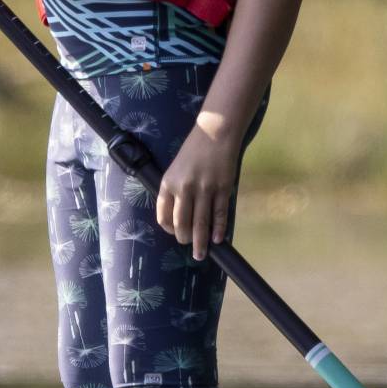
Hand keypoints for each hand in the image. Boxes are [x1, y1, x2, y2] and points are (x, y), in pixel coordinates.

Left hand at [154, 117, 240, 260]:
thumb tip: (177, 218)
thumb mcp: (175, 169)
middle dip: (185, 239)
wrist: (215, 133)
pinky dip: (219, 229)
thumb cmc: (193, 152)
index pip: (163, 216)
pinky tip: (217, 239)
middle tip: (190, 248)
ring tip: (201, 254)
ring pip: (201, 223)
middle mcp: (184, 188)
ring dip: (200, 243)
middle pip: (182, 223)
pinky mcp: (223, 188)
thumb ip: (174, 191)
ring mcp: (205, 189)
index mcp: (168, 183)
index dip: (169, 229)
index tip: (175, 233)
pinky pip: (219, 214)